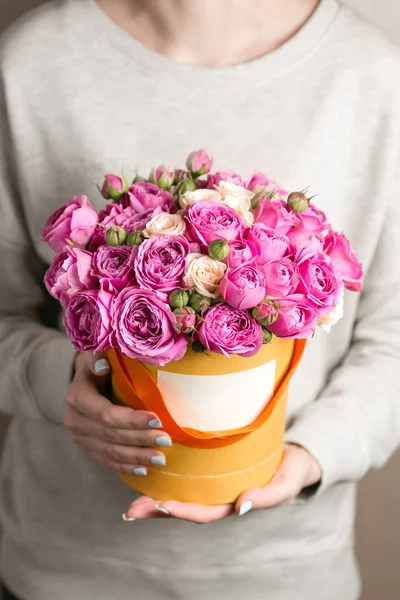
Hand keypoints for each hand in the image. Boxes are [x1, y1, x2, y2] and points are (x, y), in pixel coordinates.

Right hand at [64, 352, 170, 475]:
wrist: (89, 376)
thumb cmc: (102, 361)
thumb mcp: (100, 353)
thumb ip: (100, 357)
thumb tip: (102, 365)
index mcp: (77, 396)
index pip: (107, 414)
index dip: (132, 420)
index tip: (158, 420)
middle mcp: (75, 419)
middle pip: (111, 435)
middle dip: (140, 439)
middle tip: (166, 441)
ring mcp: (80, 436)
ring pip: (110, 451)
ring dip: (136, 456)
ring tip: (161, 458)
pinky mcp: (88, 446)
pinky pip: (107, 460)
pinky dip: (125, 466)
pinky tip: (143, 470)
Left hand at [123, 443, 321, 522]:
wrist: (294, 456)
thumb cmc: (290, 472)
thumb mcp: (284, 485)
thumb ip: (264, 498)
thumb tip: (241, 508)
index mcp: (232, 505)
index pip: (203, 512)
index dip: (182, 511)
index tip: (161, 507)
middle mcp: (217, 497)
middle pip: (183, 506)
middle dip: (156, 509)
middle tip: (130, 510)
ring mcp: (212, 484)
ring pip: (180, 492)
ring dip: (154, 496)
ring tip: (130, 498)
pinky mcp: (209, 468)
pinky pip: (185, 475)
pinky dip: (166, 477)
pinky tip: (147, 469)